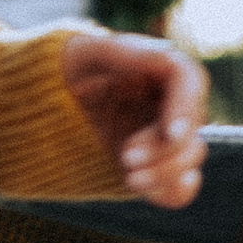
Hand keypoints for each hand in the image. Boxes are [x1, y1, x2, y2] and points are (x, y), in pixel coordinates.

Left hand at [61, 31, 208, 207]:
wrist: (50, 101)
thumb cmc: (71, 67)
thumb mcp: (88, 53)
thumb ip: (127, 52)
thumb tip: (168, 57)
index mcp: (160, 68)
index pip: (190, 82)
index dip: (186, 110)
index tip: (171, 135)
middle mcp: (171, 102)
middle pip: (193, 128)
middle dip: (164, 151)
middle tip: (125, 158)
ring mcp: (166, 136)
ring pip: (190, 159)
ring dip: (165, 174)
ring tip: (130, 179)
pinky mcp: (157, 164)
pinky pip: (179, 185)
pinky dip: (167, 191)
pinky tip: (139, 187)